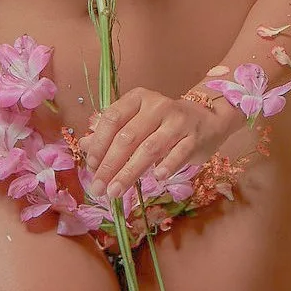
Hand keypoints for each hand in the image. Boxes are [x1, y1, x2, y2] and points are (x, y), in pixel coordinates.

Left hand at [77, 86, 230, 200]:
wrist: (206, 118)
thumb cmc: (163, 123)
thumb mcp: (137, 121)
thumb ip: (111, 133)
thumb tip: (84, 146)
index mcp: (138, 99)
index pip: (112, 119)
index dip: (99, 143)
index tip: (91, 166)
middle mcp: (157, 106)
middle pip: (128, 137)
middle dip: (109, 165)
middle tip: (98, 188)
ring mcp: (177, 121)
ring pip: (149, 148)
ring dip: (130, 172)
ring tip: (115, 192)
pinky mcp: (194, 137)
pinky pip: (178, 153)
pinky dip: (167, 166)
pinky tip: (156, 179)